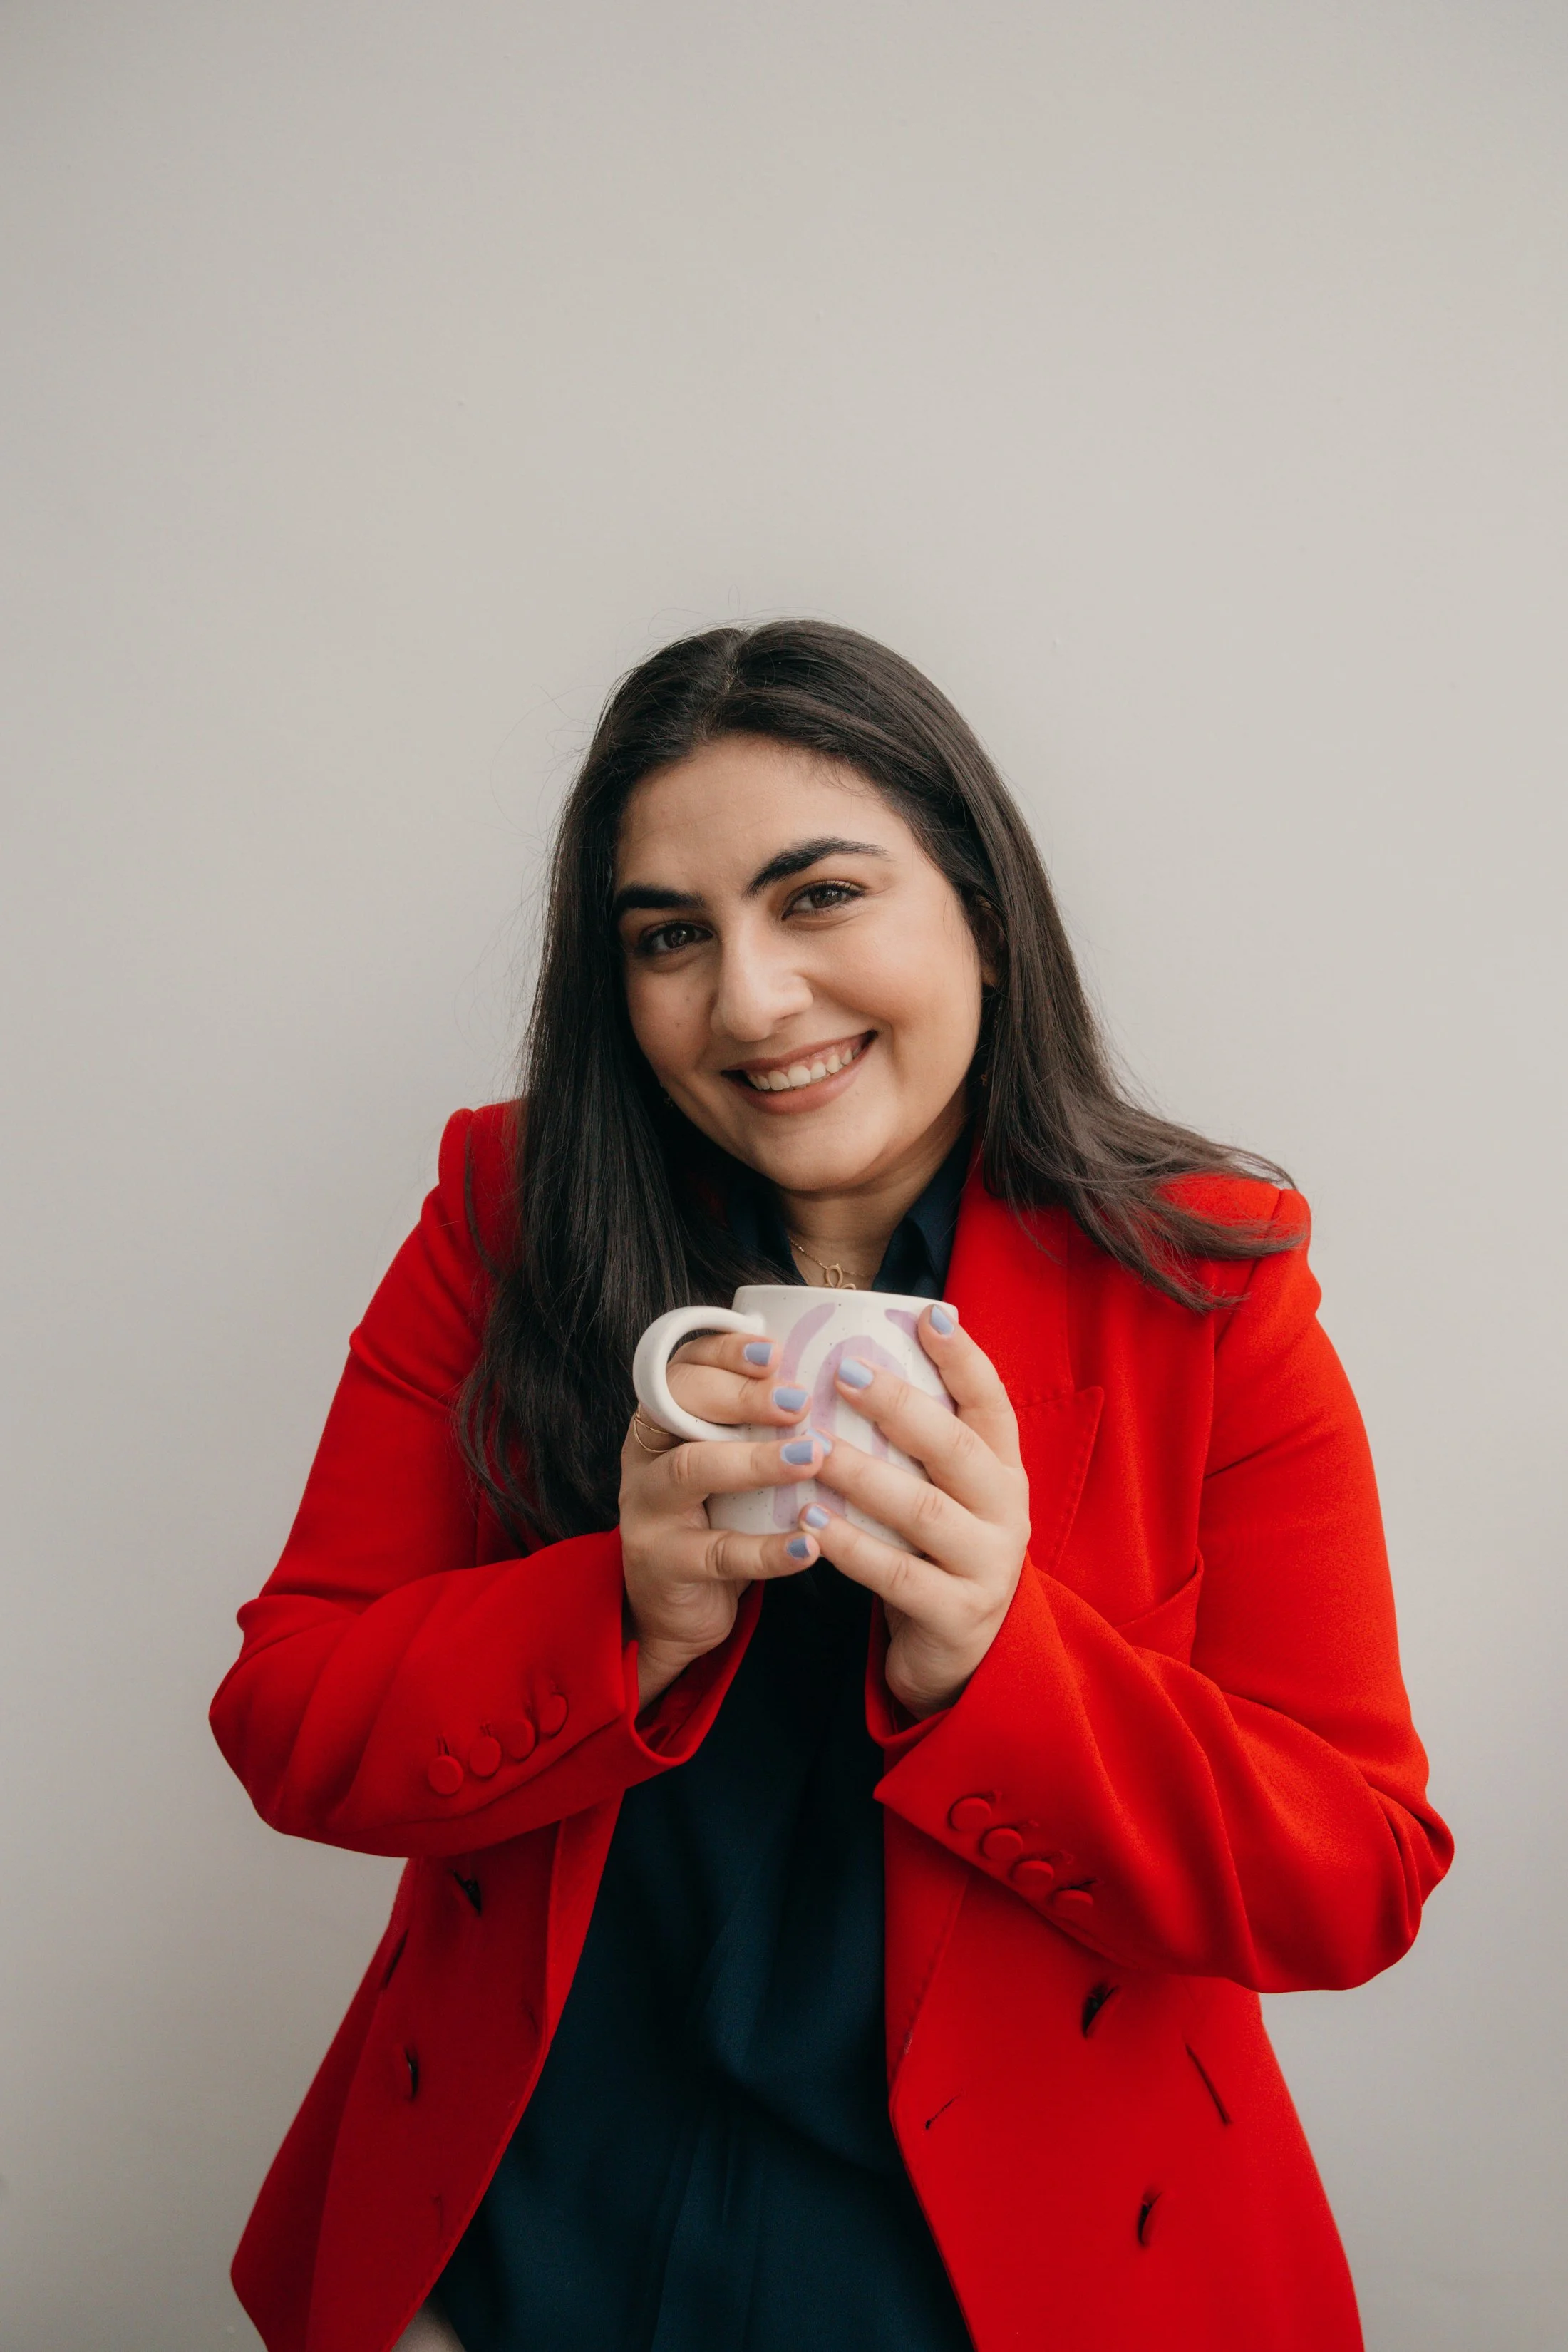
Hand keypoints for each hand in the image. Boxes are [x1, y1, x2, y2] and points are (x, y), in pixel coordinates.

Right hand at [619, 1331, 830, 1712]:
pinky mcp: (665, 1564)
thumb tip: (843, 1376)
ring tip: (812, 1457)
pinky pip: (719, 1553)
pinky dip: (768, 1549)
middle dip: (743, 1396)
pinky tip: (810, 1544)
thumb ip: (763, 1423)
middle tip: (800, 1401)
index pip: (685, 1366)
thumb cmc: (719, 1518)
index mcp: (665, 1419)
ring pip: (692, 1470)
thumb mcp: (731, 1461)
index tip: (776, 1350)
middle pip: (681, 1406)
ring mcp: (649, 1509)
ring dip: (756, 1461)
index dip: (726, 1351)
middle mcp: (647, 1455)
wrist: (678, 1607)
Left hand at [802, 1308, 1030, 1717]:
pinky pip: (897, 1576)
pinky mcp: (958, 1616)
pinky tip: (810, 1524)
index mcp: (1002, 1470)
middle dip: (899, 1406)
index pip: (991, 1403)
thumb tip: (859, 1355)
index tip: (928, 1313)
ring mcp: (987, 1565)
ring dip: (863, 1475)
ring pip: (922, 1511)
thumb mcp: (945, 1493)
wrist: (963, 1656)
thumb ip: (918, 1441)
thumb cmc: (937, 1554)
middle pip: (954, 1448)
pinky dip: (852, 1548)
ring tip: (812, 1448)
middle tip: (845, 1372)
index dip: (963, 1357)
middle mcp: (1006, 1511)